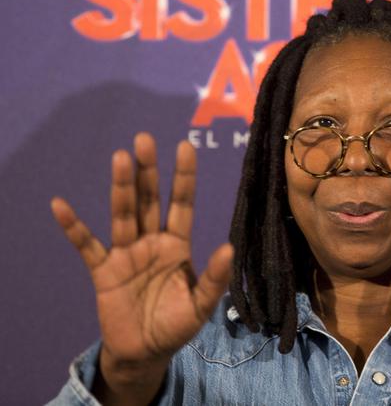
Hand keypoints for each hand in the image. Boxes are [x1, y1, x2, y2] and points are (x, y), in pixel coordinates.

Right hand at [51, 133, 231, 399]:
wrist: (145, 353)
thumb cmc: (177, 325)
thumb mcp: (202, 305)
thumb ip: (214, 278)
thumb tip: (229, 248)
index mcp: (177, 245)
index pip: (182, 204)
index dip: (183, 177)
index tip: (185, 146)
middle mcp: (152, 242)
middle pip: (149, 200)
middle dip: (147, 172)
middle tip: (144, 140)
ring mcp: (126, 253)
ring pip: (123, 215)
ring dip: (120, 188)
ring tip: (119, 158)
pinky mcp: (103, 271)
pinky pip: (87, 246)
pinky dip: (74, 227)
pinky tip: (61, 205)